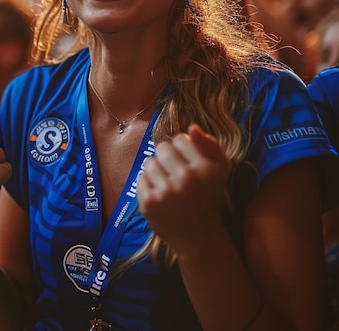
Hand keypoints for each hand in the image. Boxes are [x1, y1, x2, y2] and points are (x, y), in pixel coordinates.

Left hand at [137, 125, 231, 255]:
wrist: (198, 236)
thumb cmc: (208, 196)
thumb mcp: (221, 169)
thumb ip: (211, 144)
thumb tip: (192, 126)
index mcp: (205, 168)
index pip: (180, 139)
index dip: (182, 150)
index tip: (188, 164)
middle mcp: (187, 179)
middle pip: (162, 147)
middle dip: (167, 158)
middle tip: (175, 175)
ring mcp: (167, 192)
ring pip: (149, 161)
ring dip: (156, 171)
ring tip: (168, 185)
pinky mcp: (150, 203)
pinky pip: (141, 178)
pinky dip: (148, 185)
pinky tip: (160, 196)